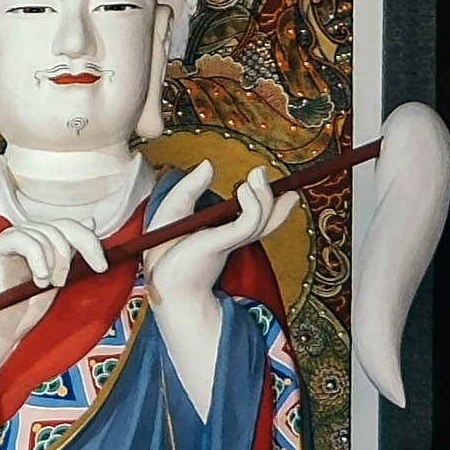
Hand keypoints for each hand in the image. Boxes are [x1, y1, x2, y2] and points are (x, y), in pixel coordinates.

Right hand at [0, 190, 130, 297]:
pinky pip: (27, 241)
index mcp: (45, 236)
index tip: (101, 267)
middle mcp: (31, 231)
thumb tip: (91, 221)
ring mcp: (15, 235)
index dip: (90, 242)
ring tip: (46, 285)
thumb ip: (73, 249)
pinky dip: (38, 261)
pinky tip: (39, 279)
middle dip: (72, 255)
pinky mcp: (1, 244)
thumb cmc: (31, 303)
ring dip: (54, 264)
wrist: (7, 324)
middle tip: (65, 281)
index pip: (73, 226)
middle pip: (63, 227)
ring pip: (47, 235)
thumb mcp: (61, 274)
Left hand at [143, 167, 295, 315]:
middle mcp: (231, 240)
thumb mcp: (173, 211)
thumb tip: (209, 164)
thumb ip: (190, 188)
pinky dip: (253, 205)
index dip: (274, 209)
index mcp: (223, 237)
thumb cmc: (162, 254)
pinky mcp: (223, 243)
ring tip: (257, 175)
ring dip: (262, 194)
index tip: (288, 193)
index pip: (256, 223)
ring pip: (258, 218)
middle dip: (271, 198)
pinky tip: (245, 190)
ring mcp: (229, 242)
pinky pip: (248, 222)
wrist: (161, 285)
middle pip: (263, 220)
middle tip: (263, 173)